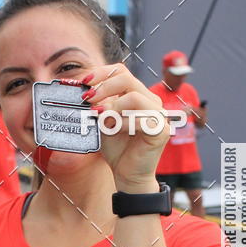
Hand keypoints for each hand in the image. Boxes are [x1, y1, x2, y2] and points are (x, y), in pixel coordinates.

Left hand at [81, 65, 167, 190]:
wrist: (128, 174)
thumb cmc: (117, 148)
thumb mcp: (104, 121)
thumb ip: (99, 105)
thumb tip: (85, 90)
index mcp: (138, 95)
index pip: (121, 72)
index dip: (102, 73)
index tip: (84, 82)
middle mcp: (150, 101)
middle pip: (127, 79)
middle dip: (103, 87)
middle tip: (88, 100)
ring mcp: (158, 115)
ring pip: (134, 98)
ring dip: (113, 108)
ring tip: (102, 120)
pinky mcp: (161, 131)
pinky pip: (140, 120)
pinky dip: (122, 124)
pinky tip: (114, 131)